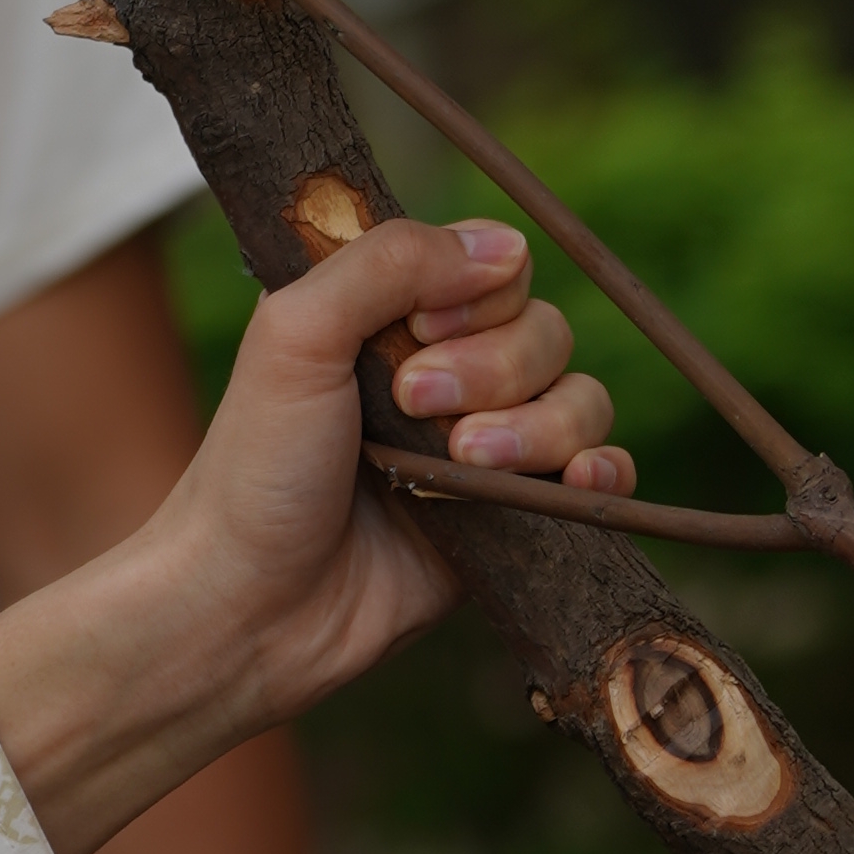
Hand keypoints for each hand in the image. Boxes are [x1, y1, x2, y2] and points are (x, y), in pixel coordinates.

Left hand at [0, 213, 623, 853]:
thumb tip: (504, 248)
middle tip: (414, 406)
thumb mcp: (295, 334)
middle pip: (546, 331)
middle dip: (495, 367)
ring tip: (462, 462)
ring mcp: (484, 449)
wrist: (251, 605)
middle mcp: (447, 374)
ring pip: (580, 400)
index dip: (477, 293)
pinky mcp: (510, 520)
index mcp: (392, 317)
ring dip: (537, 426)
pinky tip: (574, 482)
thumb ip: (388, 264)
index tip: (419, 331)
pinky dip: (602, 471)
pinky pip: (599, 475)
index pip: (496, 266)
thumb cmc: (255, 469)